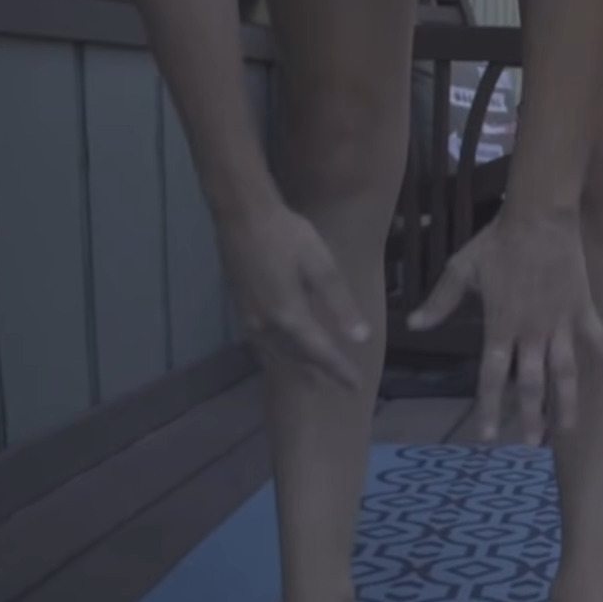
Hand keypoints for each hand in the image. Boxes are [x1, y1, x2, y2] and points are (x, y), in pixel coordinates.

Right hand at [220, 202, 368, 388]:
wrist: (242, 215)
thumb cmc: (288, 236)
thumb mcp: (322, 267)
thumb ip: (341, 305)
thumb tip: (361, 338)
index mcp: (289, 316)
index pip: (320, 353)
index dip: (339, 371)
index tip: (356, 385)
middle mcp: (266, 325)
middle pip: (296, 358)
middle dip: (320, 373)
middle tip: (341, 386)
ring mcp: (250, 318)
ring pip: (277, 354)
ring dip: (298, 367)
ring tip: (316, 377)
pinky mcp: (241, 308)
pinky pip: (263, 343)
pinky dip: (278, 354)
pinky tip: (284, 353)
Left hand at [408, 209, 602, 443]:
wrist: (539, 217)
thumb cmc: (497, 242)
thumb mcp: (461, 270)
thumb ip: (441, 302)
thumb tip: (413, 325)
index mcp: (501, 327)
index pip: (492, 377)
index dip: (488, 409)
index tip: (486, 437)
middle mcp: (532, 333)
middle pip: (532, 384)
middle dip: (530, 417)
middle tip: (530, 444)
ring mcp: (560, 324)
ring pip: (565, 372)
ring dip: (566, 403)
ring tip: (567, 429)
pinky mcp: (582, 310)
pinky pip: (599, 340)